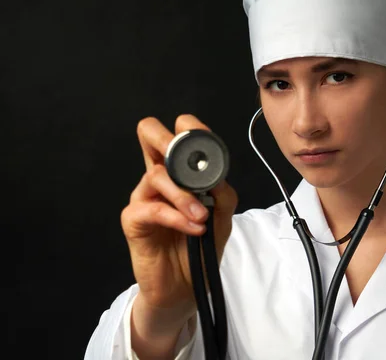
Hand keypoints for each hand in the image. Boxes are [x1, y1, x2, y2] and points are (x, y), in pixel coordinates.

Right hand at [121, 114, 237, 326]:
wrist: (186, 286)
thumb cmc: (202, 246)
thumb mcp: (223, 216)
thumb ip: (222, 193)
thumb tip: (216, 177)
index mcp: (178, 172)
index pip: (176, 134)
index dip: (189, 128)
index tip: (204, 139)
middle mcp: (157, 178)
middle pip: (148, 133)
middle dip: (168, 139)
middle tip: (186, 162)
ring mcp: (143, 197)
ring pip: (157, 174)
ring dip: (184, 196)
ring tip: (202, 217)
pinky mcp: (134, 221)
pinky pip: (153, 209)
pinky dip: (177, 218)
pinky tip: (194, 228)